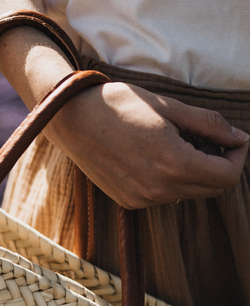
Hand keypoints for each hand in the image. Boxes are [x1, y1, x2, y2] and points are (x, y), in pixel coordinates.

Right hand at [44, 81, 249, 208]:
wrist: (72, 119)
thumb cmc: (120, 105)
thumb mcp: (170, 107)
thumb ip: (209, 125)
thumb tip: (239, 138)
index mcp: (174, 164)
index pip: (227, 177)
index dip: (237, 157)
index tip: (231, 139)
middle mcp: (158, 189)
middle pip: (211, 190)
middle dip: (218, 165)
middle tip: (208, 139)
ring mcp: (141, 198)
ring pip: (188, 194)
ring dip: (194, 172)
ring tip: (178, 144)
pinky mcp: (127, 200)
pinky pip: (164, 196)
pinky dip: (171, 180)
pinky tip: (156, 156)